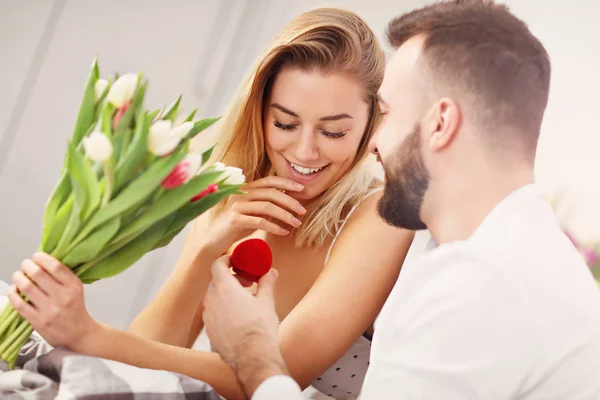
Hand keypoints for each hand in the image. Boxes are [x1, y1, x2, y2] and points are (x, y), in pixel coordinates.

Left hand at [8, 252, 99, 350]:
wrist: (79, 334)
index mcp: (74, 287)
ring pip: (26, 287)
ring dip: (18, 277)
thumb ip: (62, 277)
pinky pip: (19, 304)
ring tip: (18, 275)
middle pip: (38, 274)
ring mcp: (49, 310)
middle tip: (25, 264)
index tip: (36, 256)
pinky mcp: (38, 321)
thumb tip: (41, 262)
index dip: (42, 258)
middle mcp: (62, 297)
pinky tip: (14, 290)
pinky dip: (13, 293)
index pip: (55, 267)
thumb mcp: (76, 289)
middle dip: (27, 265)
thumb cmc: (75, 309)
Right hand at [202, 176, 305, 255]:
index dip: (286, 182)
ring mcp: (236, 206)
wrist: (212, 242)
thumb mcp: (252, 214)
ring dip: (285, 215)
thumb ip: (266, 207)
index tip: (302, 189)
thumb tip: (287, 204)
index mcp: (245, 190)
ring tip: (296, 224)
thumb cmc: (234, 228)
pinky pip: (260, 221)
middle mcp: (240, 194)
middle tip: (302, 211)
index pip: (269, 181)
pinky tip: (284, 232)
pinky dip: (275, 227)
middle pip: (271, 193)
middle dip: (290, 201)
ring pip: (267, 206)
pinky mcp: (235, 219)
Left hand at [203, 256, 288, 396]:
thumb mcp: (266, 301)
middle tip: (246, 283)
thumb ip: (266, 283)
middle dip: (230, 278)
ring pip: (214, 298)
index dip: (226, 260)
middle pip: (216, 281)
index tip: (235, 261)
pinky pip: (213, 313)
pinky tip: (237, 318)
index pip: (217, 264)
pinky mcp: (209, 330)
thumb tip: (271, 272)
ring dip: (226, 295)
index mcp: (224, 287)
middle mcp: (211, 300)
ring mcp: (208, 316)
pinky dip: (223, 310)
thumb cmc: (260, 328)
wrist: (252, 357)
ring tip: (243, 301)